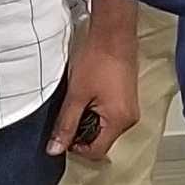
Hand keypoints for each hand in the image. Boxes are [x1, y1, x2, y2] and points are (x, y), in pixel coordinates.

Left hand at [48, 16, 139, 156]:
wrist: (112, 33)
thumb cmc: (98, 59)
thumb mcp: (76, 95)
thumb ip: (65, 125)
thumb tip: (55, 149)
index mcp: (119, 122)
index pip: (96, 152)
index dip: (76, 147)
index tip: (63, 132)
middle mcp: (129, 119)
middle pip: (101, 141)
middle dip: (82, 132)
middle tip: (68, 112)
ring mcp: (129, 108)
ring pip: (104, 128)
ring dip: (88, 120)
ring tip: (78, 100)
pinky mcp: (126, 98)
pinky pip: (110, 115)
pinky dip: (96, 110)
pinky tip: (87, 94)